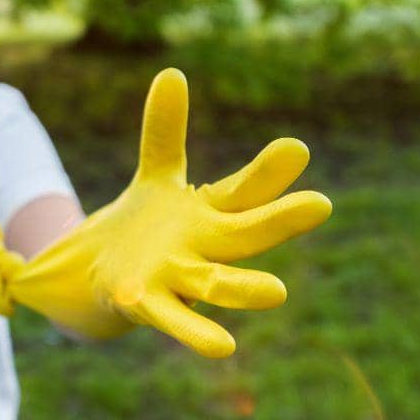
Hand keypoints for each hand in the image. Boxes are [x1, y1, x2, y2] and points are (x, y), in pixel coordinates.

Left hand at [9, 68, 332, 357]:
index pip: (243, 193)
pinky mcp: (148, 305)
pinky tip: (221, 347)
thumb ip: (165, 131)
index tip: (296, 148)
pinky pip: (172, 320)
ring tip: (277, 291)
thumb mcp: (155, 176)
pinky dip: (193, 330)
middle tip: (320, 204)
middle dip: (279, 220)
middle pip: (244, 235)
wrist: (100, 278)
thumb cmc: (145, 228)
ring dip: (242, 289)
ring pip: (216, 285)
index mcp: (210, 216)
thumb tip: (171, 72)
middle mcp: (204, 251)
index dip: (267, 173)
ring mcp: (178, 281)